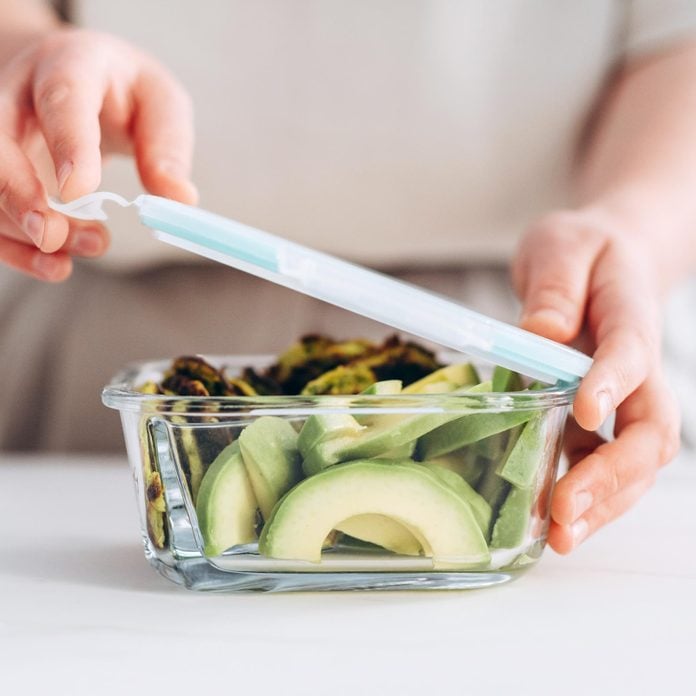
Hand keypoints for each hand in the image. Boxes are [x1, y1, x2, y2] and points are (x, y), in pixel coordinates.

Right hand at [0, 27, 196, 280]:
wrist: (77, 75)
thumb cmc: (125, 91)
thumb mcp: (161, 103)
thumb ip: (168, 146)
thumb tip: (180, 199)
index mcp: (71, 65)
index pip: (61, 97)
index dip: (67, 144)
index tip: (78, 191)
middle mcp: (18, 92)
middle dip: (16, 194)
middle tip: (54, 236)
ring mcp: (0, 130)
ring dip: (25, 228)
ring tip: (89, 246)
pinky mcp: (0, 168)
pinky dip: (16, 247)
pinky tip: (56, 265)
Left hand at [512, 208, 680, 552]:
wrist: (603, 260)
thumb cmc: (582, 251)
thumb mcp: (561, 246)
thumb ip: (554, 287)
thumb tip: (540, 333)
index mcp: (629, 315)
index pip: (630, 352)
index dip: (611, 383)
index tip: (585, 411)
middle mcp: (637, 367)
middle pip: (648, 430)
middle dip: (612, 475)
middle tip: (567, 511)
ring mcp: (622, 398)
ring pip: (632, 460)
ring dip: (600, 503)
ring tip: (560, 536)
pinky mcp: (598, 416)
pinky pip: (598, 461)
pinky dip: (580, 493)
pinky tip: (547, 518)